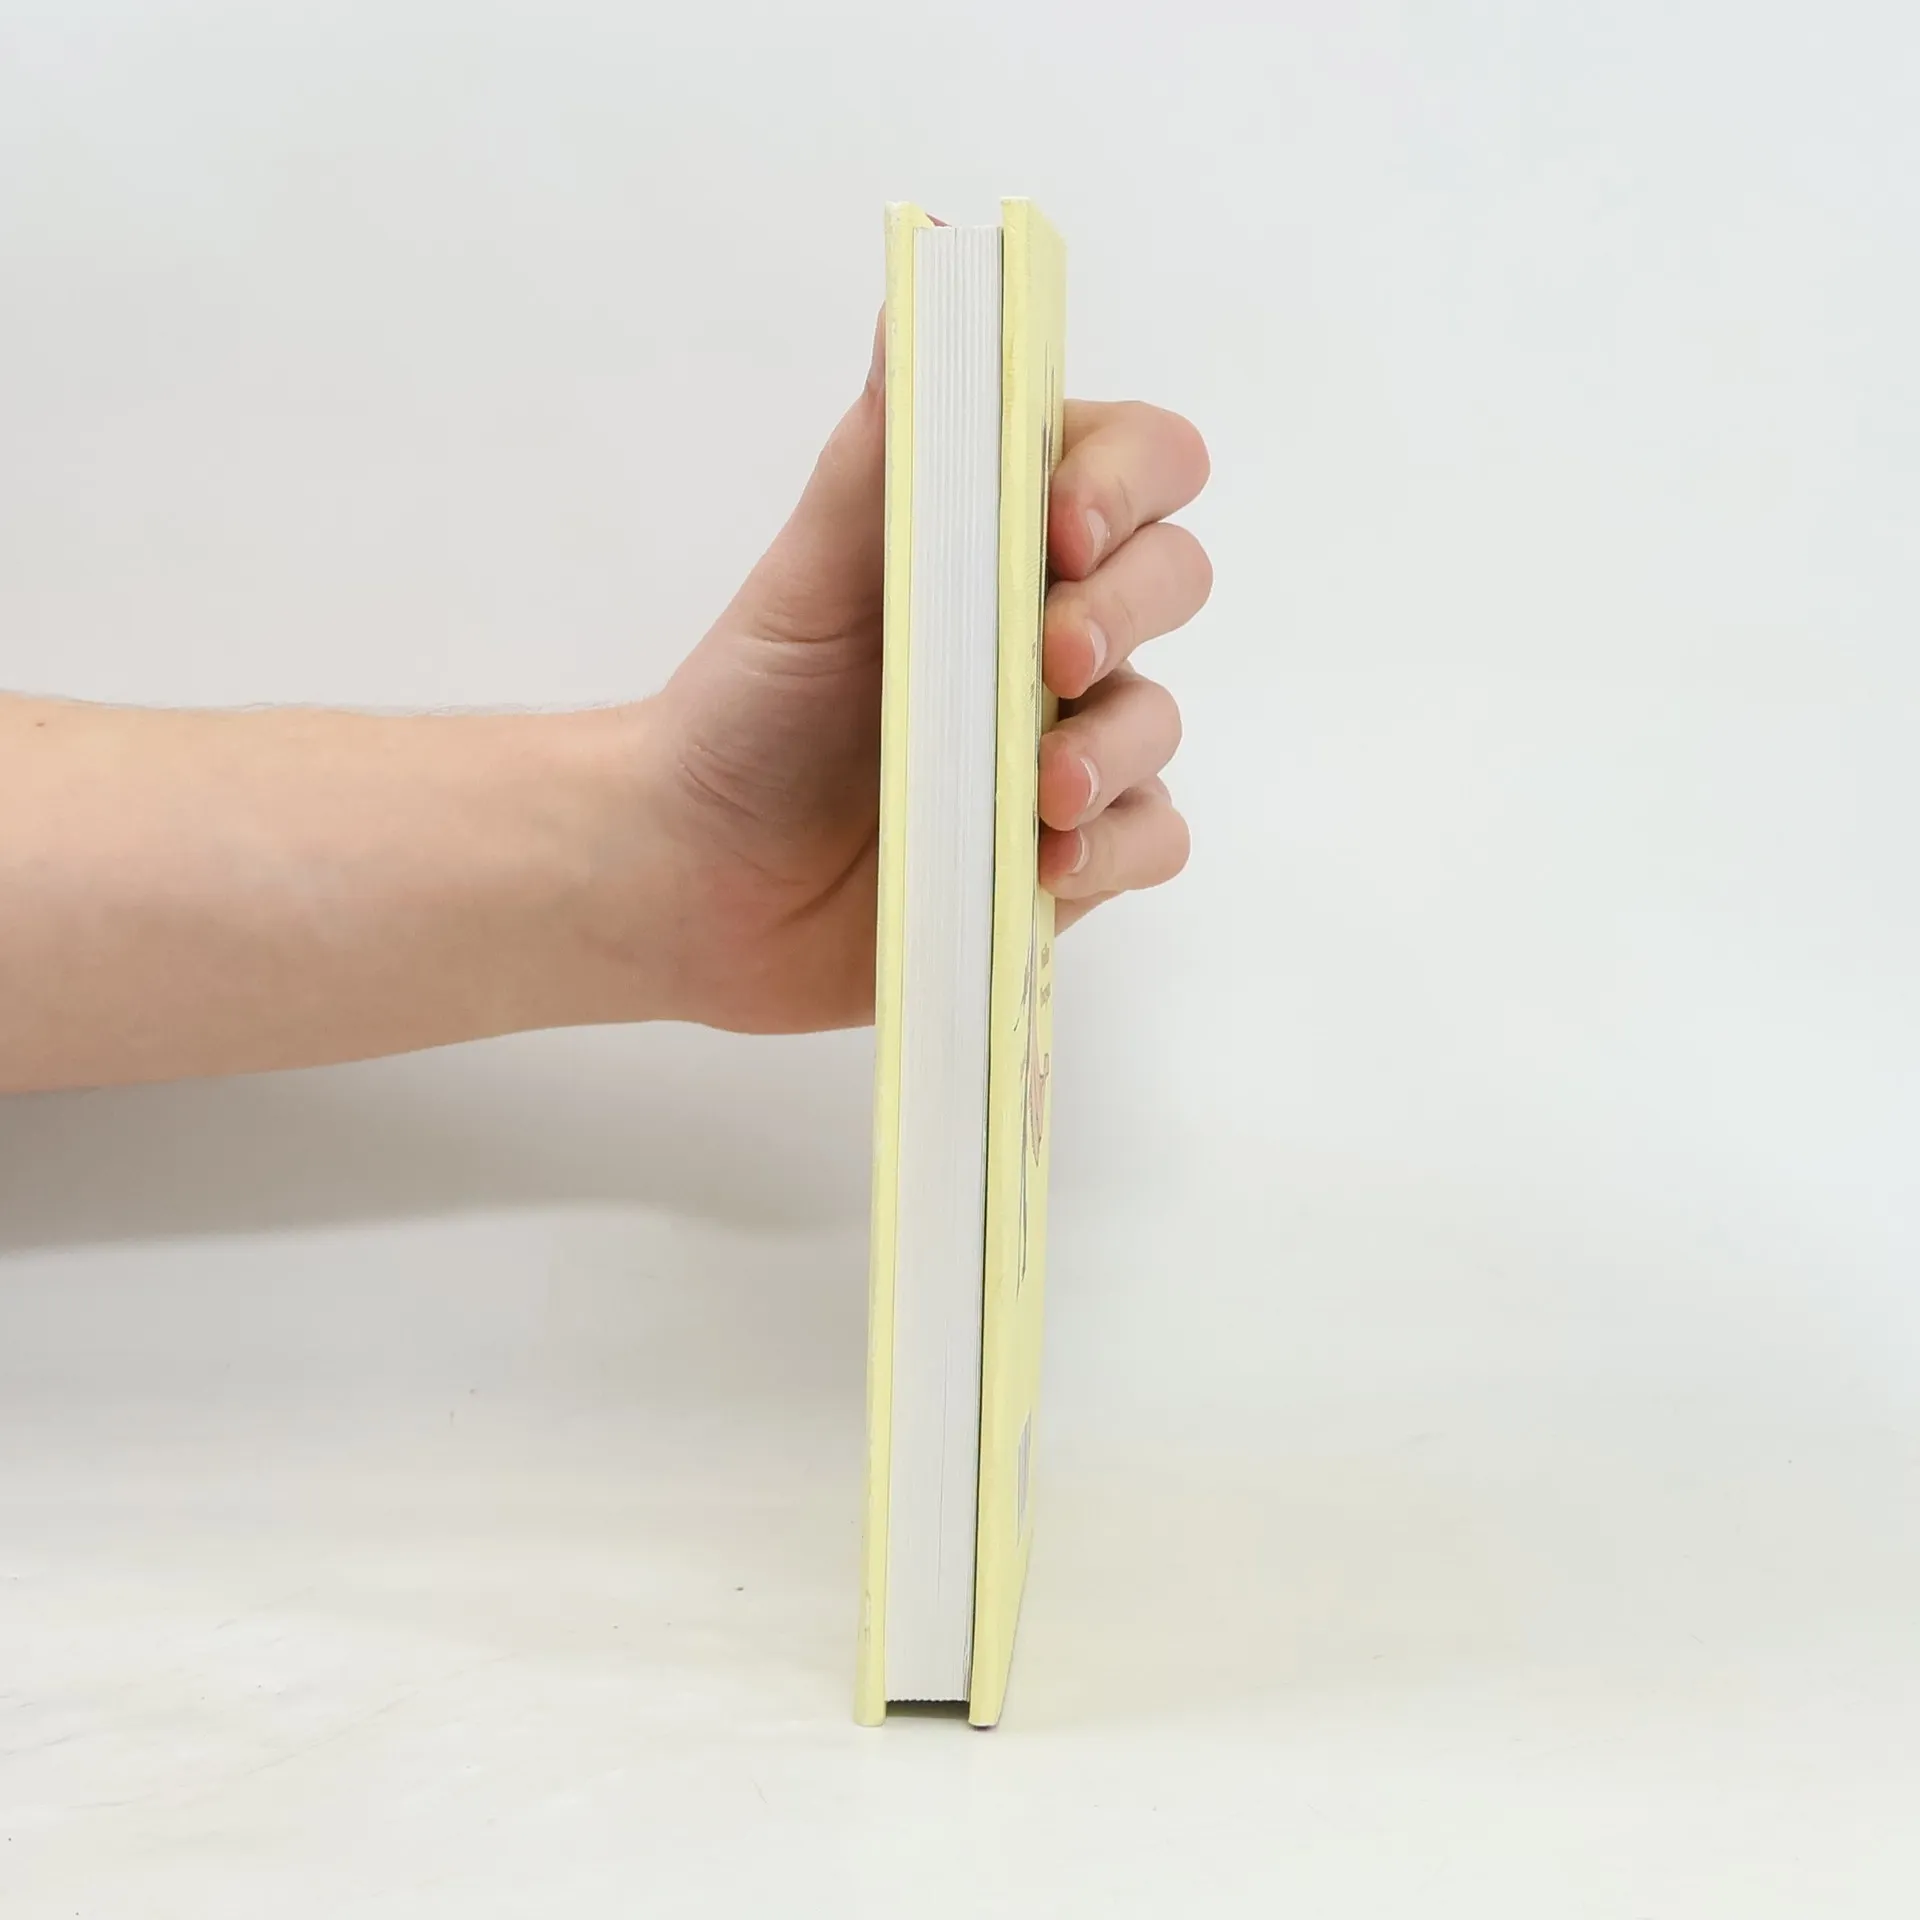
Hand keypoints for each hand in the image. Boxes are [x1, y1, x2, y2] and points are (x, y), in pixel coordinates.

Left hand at [640, 317, 1211, 1033]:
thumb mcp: (807, 575)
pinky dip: (1112, 849)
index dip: (1124, 481)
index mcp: (1005, 534)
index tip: (1060, 526)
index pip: (1134, 462)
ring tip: (1040, 794)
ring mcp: (1071, 740)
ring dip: (1114, 748)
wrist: (701, 872)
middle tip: (1050, 657)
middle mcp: (1054, 626)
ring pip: (1161, 718)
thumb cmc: (753, 705)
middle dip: (1124, 610)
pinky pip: (1149, 839)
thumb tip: (918, 302)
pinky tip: (1046, 862)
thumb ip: (882, 452)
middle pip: (1171, 577)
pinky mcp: (1072, 849)